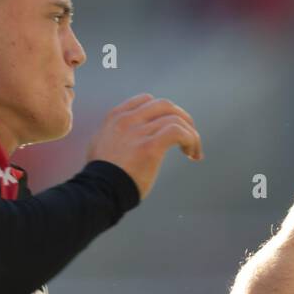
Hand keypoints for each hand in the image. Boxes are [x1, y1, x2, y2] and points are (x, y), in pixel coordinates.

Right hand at [86, 93, 201, 198]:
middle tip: (190, 136)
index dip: (164, 112)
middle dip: (182, 118)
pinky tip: (192, 154)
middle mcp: (127, 120)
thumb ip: (115, 133)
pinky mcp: (150, 146)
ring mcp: (138, 131)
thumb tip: (130, 135)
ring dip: (191, 133)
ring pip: (176, 118)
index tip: (171, 127)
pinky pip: (178, 132)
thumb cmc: (101, 175)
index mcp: (116, 117)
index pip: (147, 100)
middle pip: (165, 105)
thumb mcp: (100, 144)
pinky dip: (191, 139)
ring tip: (194, 151)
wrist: (99, 192)